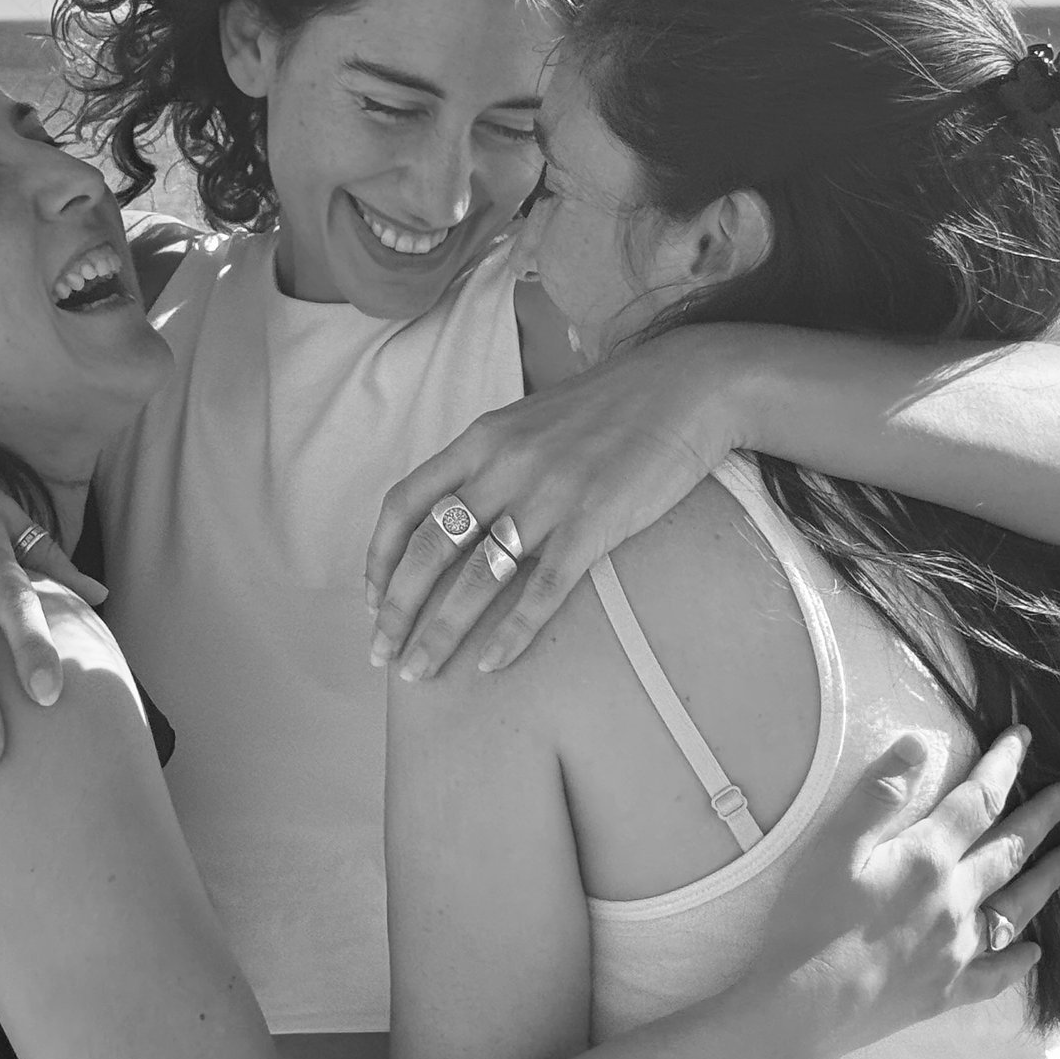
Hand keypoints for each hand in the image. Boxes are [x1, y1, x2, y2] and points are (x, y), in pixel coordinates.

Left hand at [366, 328, 736, 679]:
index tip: (374, 600)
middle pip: (429, 548)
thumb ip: (493, 461)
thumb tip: (462, 511)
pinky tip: (490, 664)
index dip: (380, 557)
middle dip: (397, 609)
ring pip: (474, 576)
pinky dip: (511, 632)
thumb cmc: (612, 407)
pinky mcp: (593, 521)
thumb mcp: (533, 421)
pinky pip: (541, 588)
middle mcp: (503, 466)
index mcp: (482, 440)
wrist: (686, 387)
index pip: (405, 502)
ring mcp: (547, 495)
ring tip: (419, 671)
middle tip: (381, 653)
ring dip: (439, 631)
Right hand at [749, 727, 1059, 1058]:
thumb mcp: (833, 846)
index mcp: (927, 859)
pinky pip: (997, 975)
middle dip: (1041, 817)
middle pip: (1008, 851)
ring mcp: (956, 950)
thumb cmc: (809, 922)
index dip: (1003, 765)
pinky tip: (1035, 953)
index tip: (1024, 738)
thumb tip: (919, 742)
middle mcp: (954, 902)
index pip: (977, 800)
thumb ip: (878, 793)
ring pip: (1015, 908)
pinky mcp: (947, 991)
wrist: (804, 1007)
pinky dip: (1020, 961)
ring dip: (1046, 880)